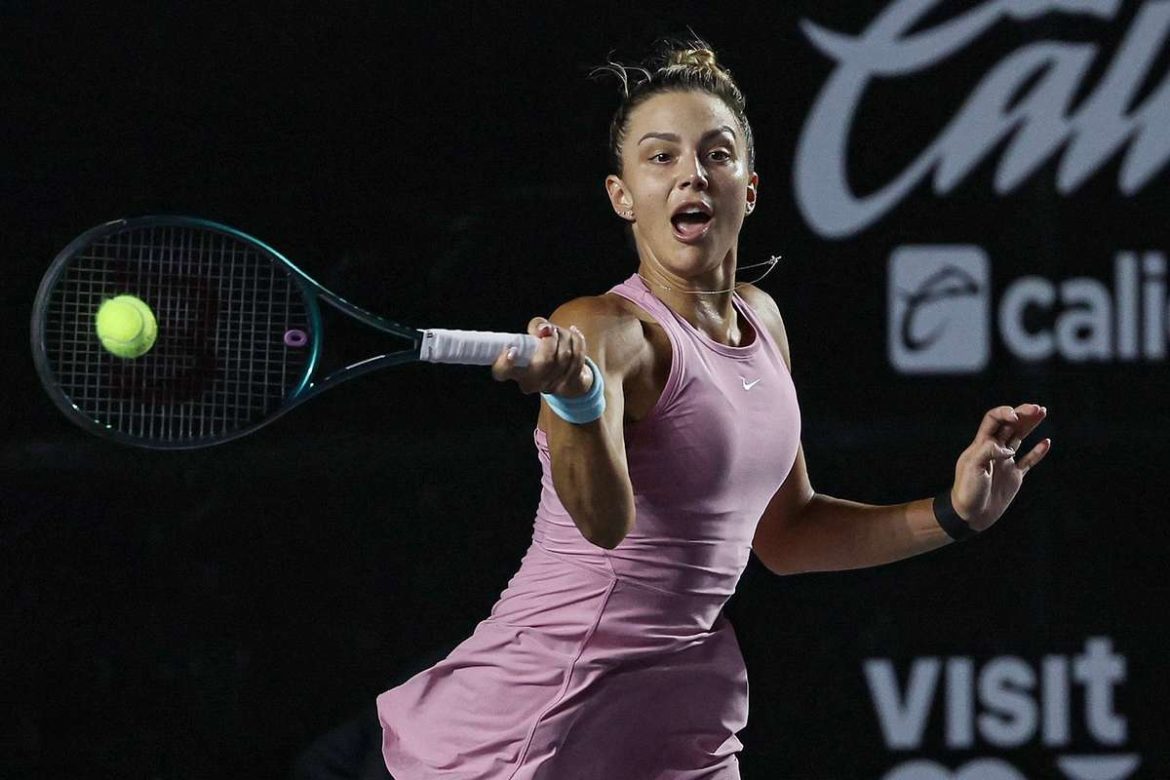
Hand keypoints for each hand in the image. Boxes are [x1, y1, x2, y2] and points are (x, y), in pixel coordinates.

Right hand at [491, 317, 592, 395]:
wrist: (565, 374)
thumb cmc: (542, 350)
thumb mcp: (533, 336)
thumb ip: (536, 327)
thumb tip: (544, 329)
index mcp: (514, 371)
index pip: (502, 371)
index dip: (506, 363)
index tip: (512, 351)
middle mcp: (530, 382)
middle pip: (544, 362)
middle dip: (551, 341)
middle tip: (550, 330)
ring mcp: (550, 386)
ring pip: (565, 356)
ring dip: (565, 337)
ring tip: (561, 331)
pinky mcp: (569, 383)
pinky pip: (578, 357)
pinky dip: (578, 340)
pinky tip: (573, 332)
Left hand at [951, 403, 1050, 531]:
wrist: (970, 514)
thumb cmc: (967, 490)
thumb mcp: (972, 468)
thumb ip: (987, 452)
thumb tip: (1006, 447)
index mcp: (981, 445)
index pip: (993, 420)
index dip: (1004, 414)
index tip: (1015, 416)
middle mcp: (994, 450)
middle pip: (1009, 425)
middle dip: (1022, 414)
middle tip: (1037, 408)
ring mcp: (1005, 462)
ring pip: (1019, 438)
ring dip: (1030, 426)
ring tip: (1042, 412)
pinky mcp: (1014, 476)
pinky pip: (1028, 461)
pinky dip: (1037, 452)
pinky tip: (1046, 442)